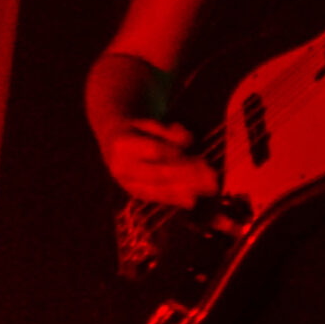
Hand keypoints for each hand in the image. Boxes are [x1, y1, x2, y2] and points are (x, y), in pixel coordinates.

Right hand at [104, 118, 218, 206]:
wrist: (112, 142)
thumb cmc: (137, 130)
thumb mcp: (151, 122)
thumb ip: (169, 131)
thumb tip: (188, 140)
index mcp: (123, 144)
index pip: (154, 151)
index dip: (178, 155)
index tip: (200, 159)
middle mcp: (122, 167)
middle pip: (160, 173)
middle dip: (189, 176)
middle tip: (212, 176)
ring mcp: (127, 183)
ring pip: (159, 188)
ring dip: (187, 189)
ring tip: (209, 189)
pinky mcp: (134, 194)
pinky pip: (157, 198)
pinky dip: (175, 199)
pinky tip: (192, 201)